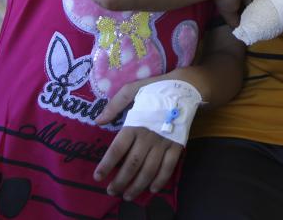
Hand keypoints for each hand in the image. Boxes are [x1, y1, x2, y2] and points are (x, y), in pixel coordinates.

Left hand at [94, 79, 182, 199]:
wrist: (185, 88)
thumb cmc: (155, 89)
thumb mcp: (131, 90)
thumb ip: (114, 105)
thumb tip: (98, 121)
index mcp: (135, 123)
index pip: (117, 149)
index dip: (106, 164)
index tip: (98, 176)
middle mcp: (148, 136)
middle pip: (132, 164)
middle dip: (120, 181)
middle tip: (111, 191)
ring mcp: (164, 142)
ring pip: (149, 170)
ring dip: (138, 185)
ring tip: (128, 195)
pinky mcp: (177, 145)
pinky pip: (169, 167)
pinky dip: (161, 180)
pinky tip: (152, 189)